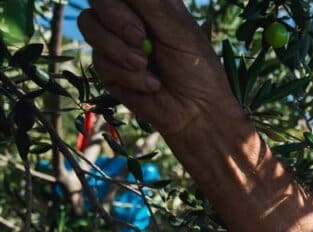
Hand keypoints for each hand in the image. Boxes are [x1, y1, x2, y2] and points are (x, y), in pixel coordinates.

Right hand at [78, 0, 241, 137]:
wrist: (197, 113)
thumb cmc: (197, 69)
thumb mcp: (179, 30)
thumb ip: (150, 3)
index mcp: (148, 5)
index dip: (118, 2)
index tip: (140, 20)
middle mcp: (127, 19)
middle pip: (97, 1)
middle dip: (116, 20)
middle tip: (141, 38)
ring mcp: (114, 43)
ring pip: (89, 25)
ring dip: (120, 50)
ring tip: (146, 65)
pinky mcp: (108, 69)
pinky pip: (100, 61)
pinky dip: (129, 75)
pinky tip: (151, 85)